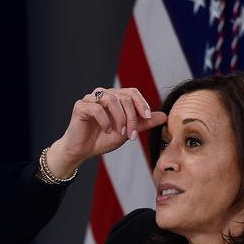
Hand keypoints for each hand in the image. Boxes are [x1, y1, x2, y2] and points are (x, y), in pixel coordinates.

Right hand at [46, 87, 166, 177]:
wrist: (82, 150)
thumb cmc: (103, 139)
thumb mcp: (128, 131)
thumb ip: (144, 123)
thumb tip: (163, 116)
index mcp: (115, 98)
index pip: (132, 93)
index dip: (142, 104)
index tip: (148, 118)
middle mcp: (103, 95)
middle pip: (123, 96)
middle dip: (132, 116)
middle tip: (132, 134)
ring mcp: (91, 99)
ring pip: (111, 99)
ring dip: (120, 118)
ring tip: (121, 132)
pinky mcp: (80, 106)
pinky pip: (96, 108)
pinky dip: (105, 121)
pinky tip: (107, 130)